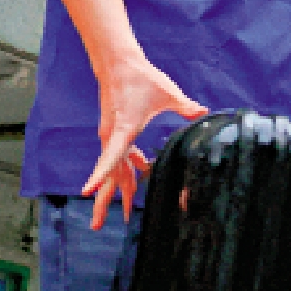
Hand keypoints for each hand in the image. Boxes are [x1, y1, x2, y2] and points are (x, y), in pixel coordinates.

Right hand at [83, 53, 206, 228]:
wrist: (119, 63)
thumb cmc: (141, 77)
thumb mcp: (167, 91)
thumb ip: (185, 105)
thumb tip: (202, 112)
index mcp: (123, 130)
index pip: (111, 157)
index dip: (101, 175)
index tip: (87, 192)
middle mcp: (113, 136)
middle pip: (106, 174)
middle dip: (102, 200)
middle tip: (96, 226)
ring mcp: (112, 136)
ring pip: (114, 169)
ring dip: (117, 190)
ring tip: (121, 214)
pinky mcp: (116, 132)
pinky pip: (122, 157)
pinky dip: (131, 168)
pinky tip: (144, 173)